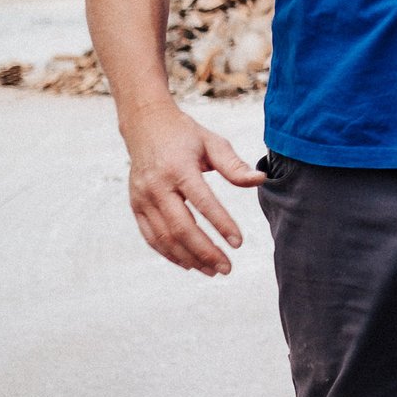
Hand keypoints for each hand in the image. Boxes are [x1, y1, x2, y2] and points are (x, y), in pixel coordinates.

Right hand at [121, 100, 260, 275]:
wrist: (145, 126)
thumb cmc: (185, 135)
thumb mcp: (213, 143)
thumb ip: (234, 166)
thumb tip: (260, 181)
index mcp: (178, 169)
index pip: (203, 202)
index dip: (221, 224)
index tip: (239, 242)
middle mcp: (157, 186)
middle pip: (181, 227)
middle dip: (205, 251)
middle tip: (227, 267)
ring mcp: (142, 198)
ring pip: (165, 237)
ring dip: (189, 258)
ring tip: (213, 271)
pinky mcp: (136, 206)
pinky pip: (151, 237)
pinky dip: (170, 254)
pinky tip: (190, 264)